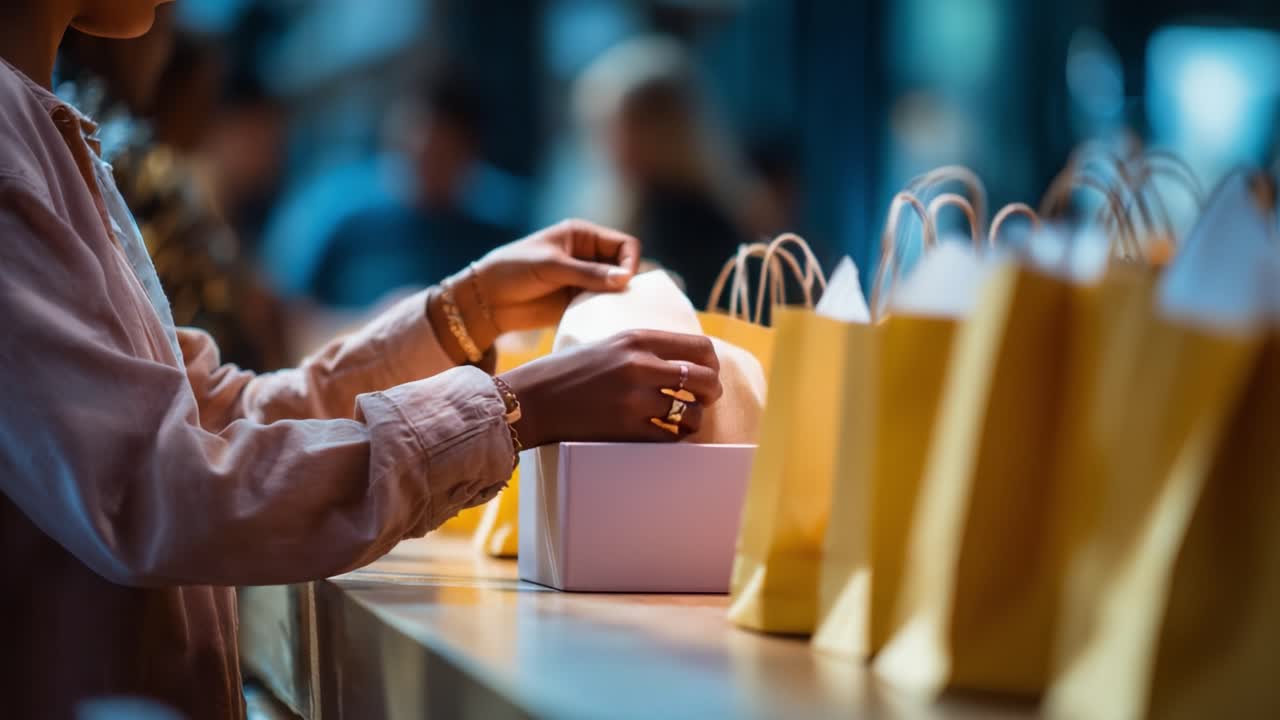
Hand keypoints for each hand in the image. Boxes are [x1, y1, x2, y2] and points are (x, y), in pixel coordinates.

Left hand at [428, 220, 640, 364]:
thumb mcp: (552, 266)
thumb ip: (588, 273)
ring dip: (619, 300)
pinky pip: (602, 307)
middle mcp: (588, 257)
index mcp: (583, 236)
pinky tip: (607, 322)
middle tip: (628, 301)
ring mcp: (585, 281)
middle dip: (629, 282)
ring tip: (619, 313)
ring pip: (617, 289)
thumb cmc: (515, 270)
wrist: (487, 300)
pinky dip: (607, 313)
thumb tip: (626, 279)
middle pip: (625, 267)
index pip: (624, 244)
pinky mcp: (578, 303)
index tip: (625, 281)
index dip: (630, 261)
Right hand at [500, 330, 722, 446]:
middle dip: (711, 392)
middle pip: (704, 379)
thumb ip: (646, 347)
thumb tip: (690, 358)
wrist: (532, 399)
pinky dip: (676, 438)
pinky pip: (671, 437)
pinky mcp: (626, 429)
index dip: (712, 364)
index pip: (700, 348)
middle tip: (704, 400)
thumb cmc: (569, 372)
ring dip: (694, 419)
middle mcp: (639, 365)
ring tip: (685, 420)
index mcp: (636, 339)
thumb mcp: (609, 344)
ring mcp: (634, 399)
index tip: (708, 373)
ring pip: (692, 412)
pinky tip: (667, 434)